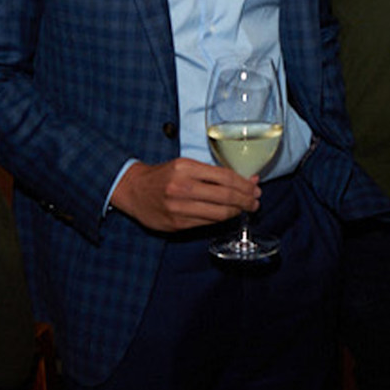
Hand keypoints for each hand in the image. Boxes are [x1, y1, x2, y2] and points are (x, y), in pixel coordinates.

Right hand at [110, 158, 258, 232]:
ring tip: (245, 209)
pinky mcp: (176, 224)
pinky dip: (221, 220)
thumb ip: (214, 173)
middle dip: (245, 200)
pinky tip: (227, 216)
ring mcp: (179, 208)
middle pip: (225, 196)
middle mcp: (182, 187)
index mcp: (186, 168)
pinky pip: (206, 223)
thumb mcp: (186, 165)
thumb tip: (246, 180)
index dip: (244, 185)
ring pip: (218, 213)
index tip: (254, 188)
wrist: (133, 190)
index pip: (224, 177)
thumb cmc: (163, 176)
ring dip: (236, 212)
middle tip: (255, 202)